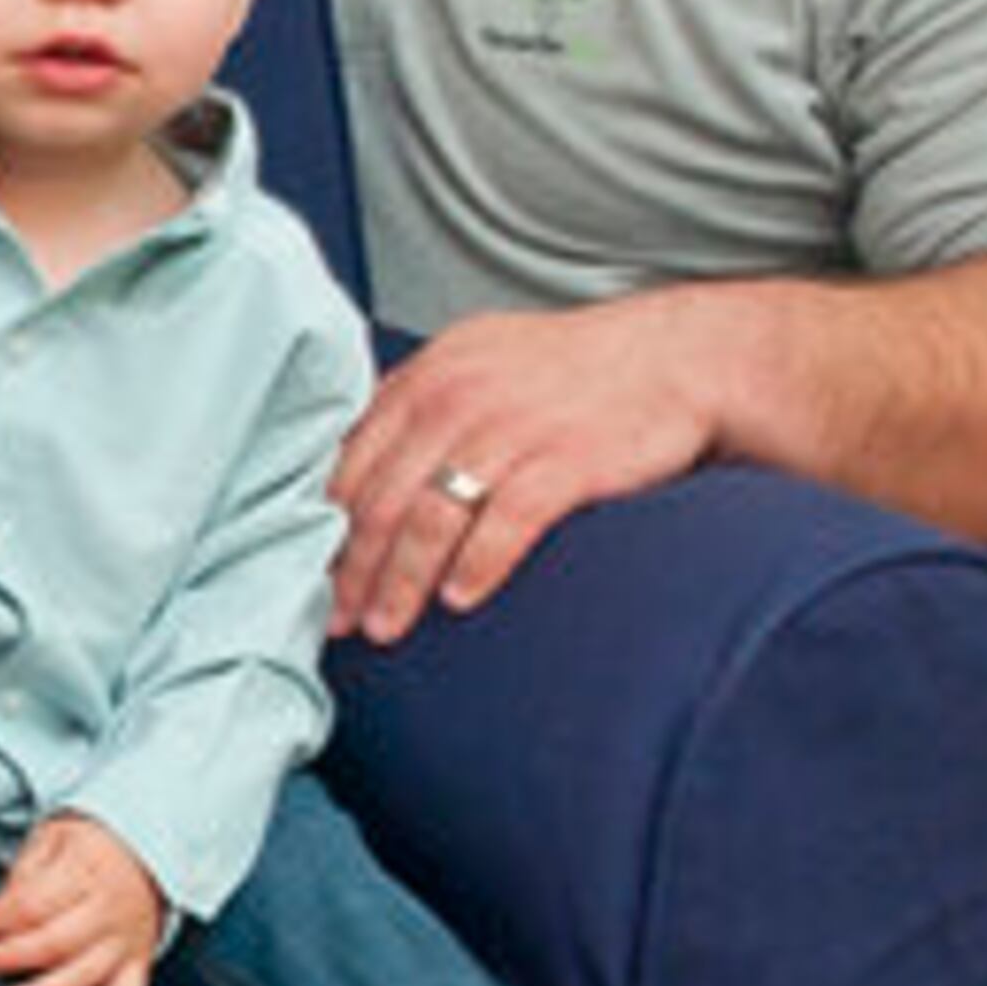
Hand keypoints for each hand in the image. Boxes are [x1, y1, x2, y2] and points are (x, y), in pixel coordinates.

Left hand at [0, 815, 161, 985]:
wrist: (146, 859)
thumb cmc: (86, 851)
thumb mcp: (54, 839)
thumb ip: (25, 874)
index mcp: (86, 872)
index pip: (36, 903)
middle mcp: (108, 911)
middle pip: (55, 942)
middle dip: (10, 957)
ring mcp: (126, 941)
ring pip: (84, 975)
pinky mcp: (138, 965)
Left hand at [327, 296, 722, 642]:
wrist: (679, 358)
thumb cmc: (574, 371)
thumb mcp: (479, 359)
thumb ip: (420, 403)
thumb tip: (355, 463)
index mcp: (428, 374)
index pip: (351, 460)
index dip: (321, 524)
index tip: (306, 573)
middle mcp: (458, 397)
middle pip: (379, 498)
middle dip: (349, 568)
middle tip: (333, 619)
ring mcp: (512, 429)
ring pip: (430, 518)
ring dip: (400, 582)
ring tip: (383, 627)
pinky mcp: (567, 460)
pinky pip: (506, 523)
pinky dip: (476, 566)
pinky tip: (458, 601)